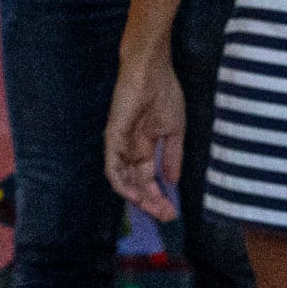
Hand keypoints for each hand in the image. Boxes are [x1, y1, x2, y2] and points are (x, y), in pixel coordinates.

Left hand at [104, 57, 186, 222]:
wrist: (152, 70)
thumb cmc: (164, 93)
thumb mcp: (174, 131)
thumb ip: (172, 157)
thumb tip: (172, 182)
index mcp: (145, 148)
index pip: (149, 180)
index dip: (160, 198)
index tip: (173, 213)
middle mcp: (131, 150)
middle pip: (137, 184)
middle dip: (151, 203)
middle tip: (166, 217)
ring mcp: (120, 145)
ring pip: (123, 180)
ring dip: (137, 198)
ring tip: (152, 210)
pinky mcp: (112, 137)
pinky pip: (112, 166)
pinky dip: (121, 183)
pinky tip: (134, 195)